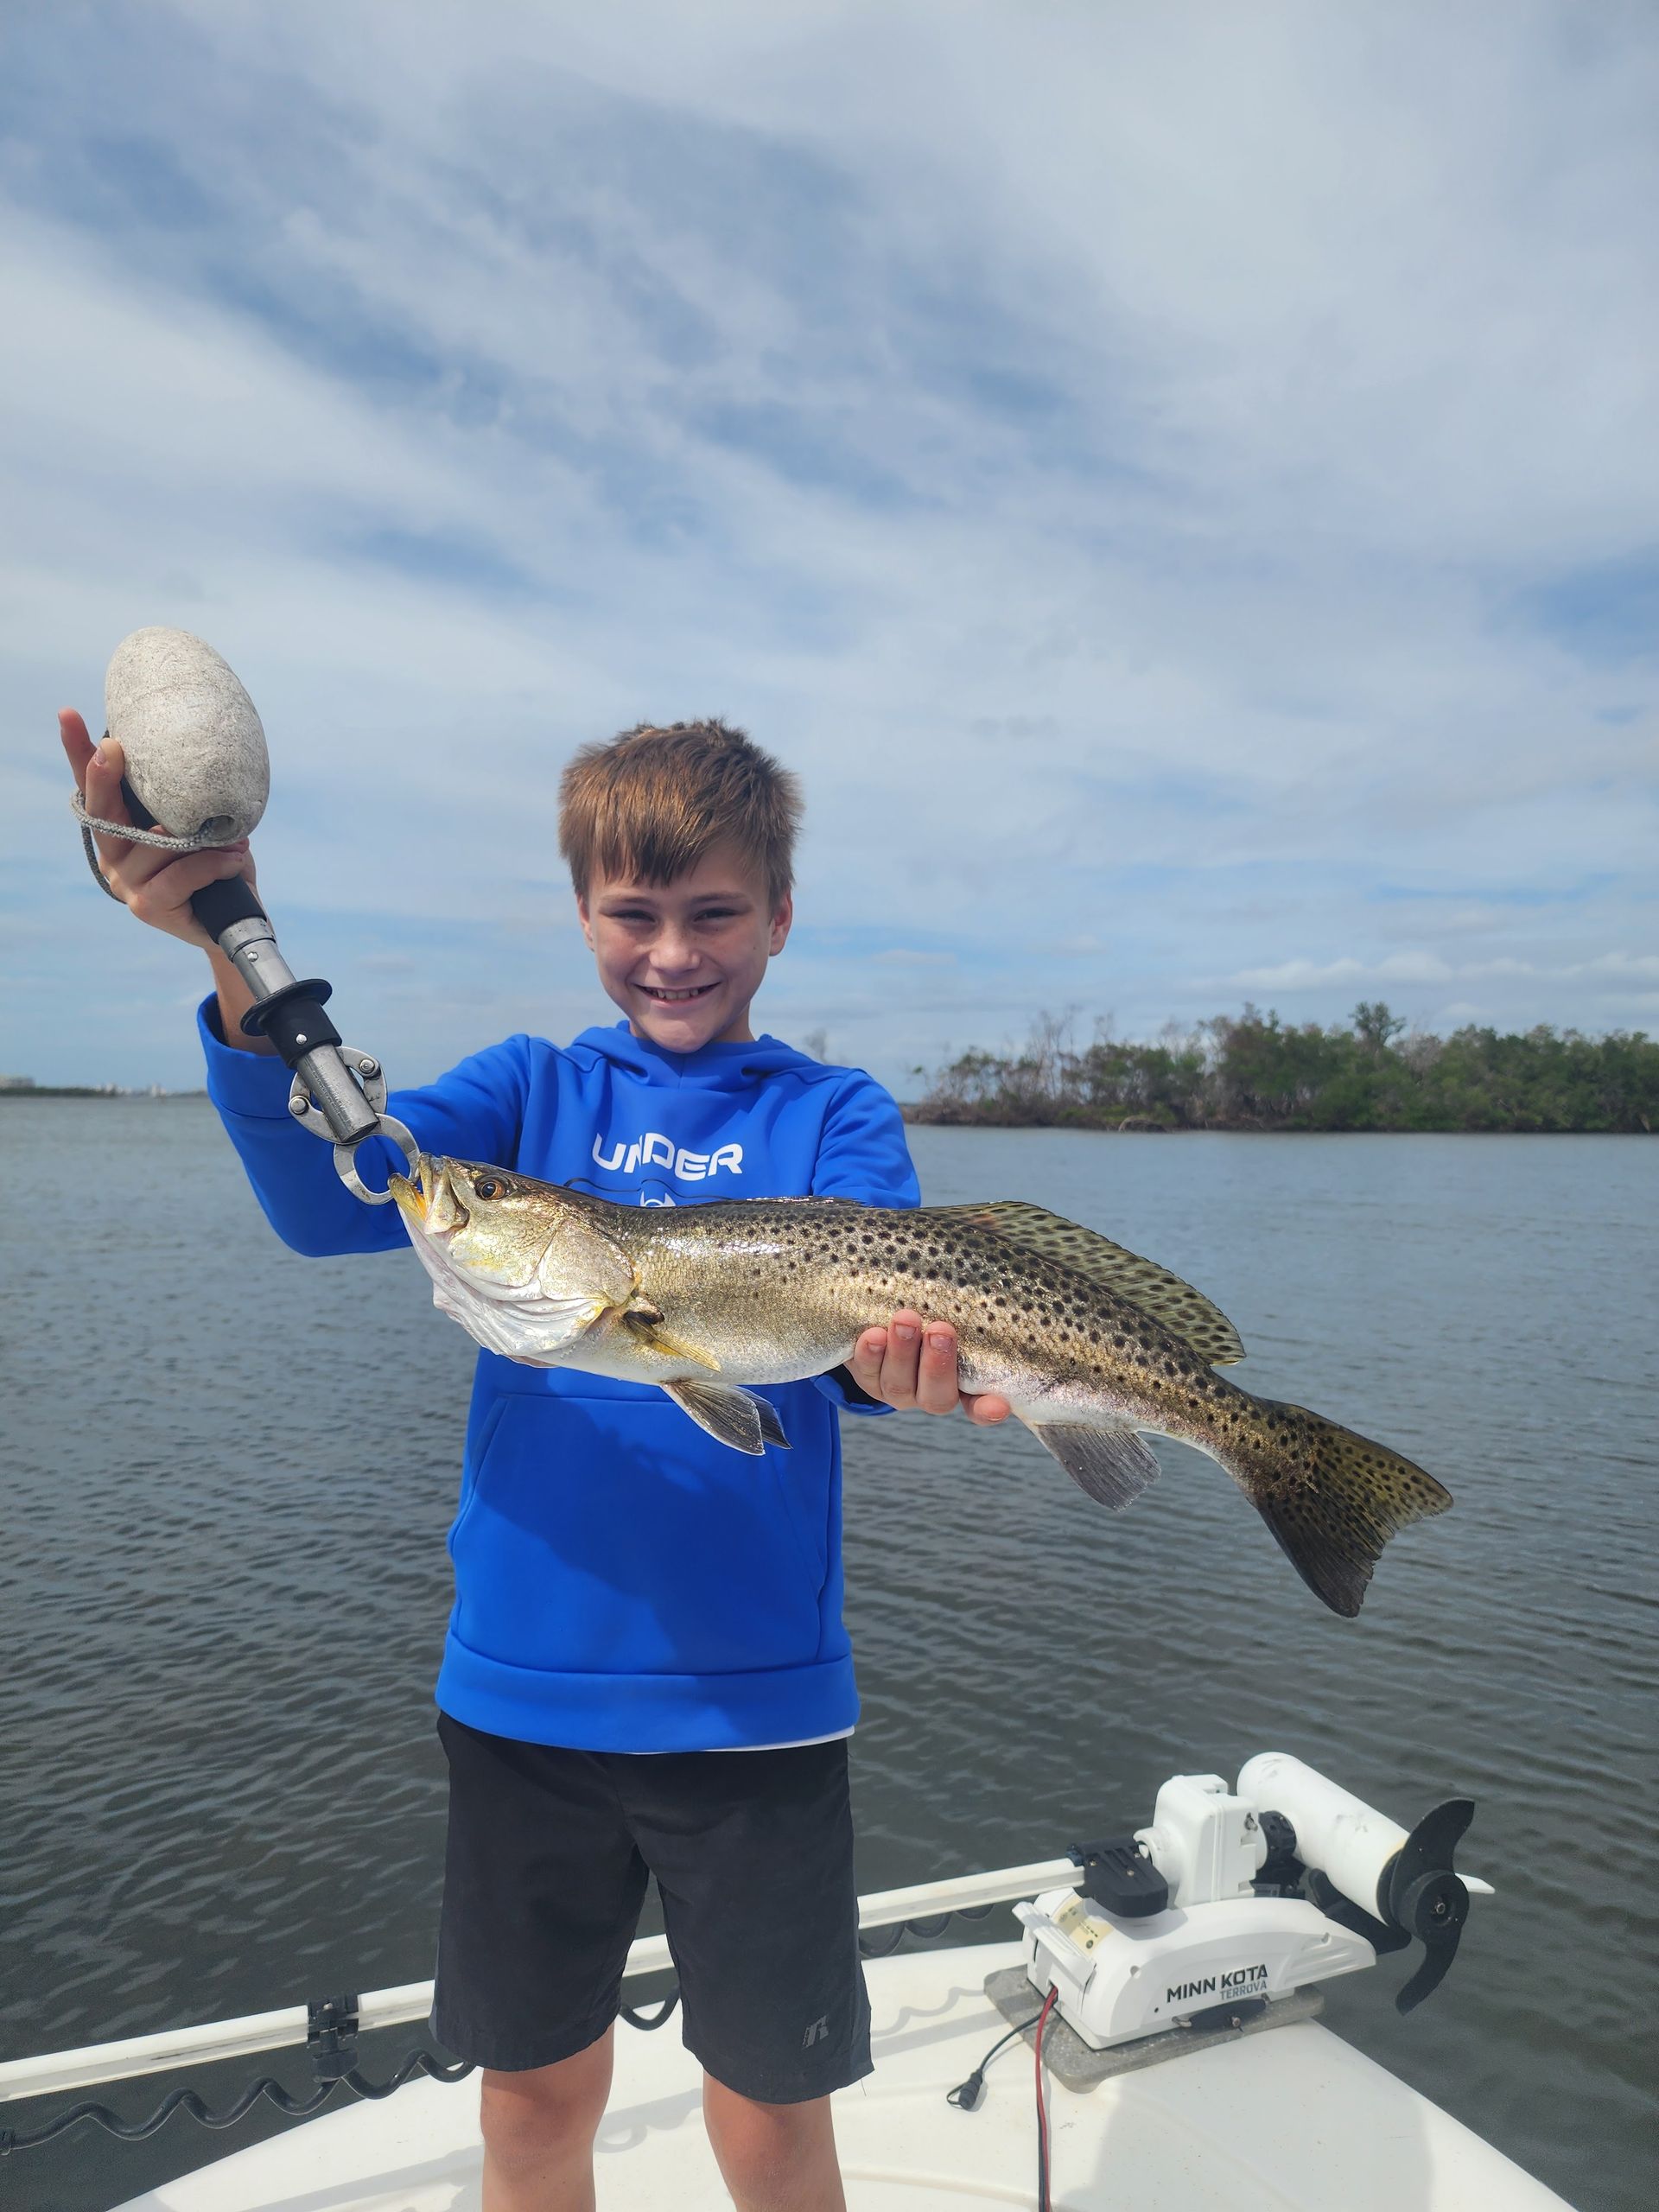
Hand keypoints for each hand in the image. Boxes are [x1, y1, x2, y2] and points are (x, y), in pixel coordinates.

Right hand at [59, 709, 256, 946]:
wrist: (236, 923)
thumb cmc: (219, 867)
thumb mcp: (204, 826)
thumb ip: (187, 800)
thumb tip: (196, 751)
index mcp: (121, 832)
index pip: (94, 789)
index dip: (77, 753)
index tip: (67, 715)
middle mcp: (114, 857)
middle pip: (103, 812)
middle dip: (105, 776)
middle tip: (114, 748)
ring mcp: (127, 884)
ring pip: (153, 845)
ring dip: (198, 838)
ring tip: (234, 837)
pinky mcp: (148, 907)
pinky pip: (179, 876)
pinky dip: (210, 864)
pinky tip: (235, 858)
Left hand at [847, 1310, 1010, 1424]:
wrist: (885, 1311)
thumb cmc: (936, 1310)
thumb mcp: (956, 1310)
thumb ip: (970, 1307)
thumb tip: (991, 1272)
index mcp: (964, 1384)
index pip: (982, 1406)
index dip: (989, 1410)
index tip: (997, 1404)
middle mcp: (931, 1393)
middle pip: (938, 1397)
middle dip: (938, 1364)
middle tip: (941, 1331)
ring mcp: (898, 1390)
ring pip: (899, 1386)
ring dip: (903, 1353)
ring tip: (905, 1320)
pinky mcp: (868, 1379)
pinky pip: (866, 1374)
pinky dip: (870, 1354)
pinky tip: (873, 1334)